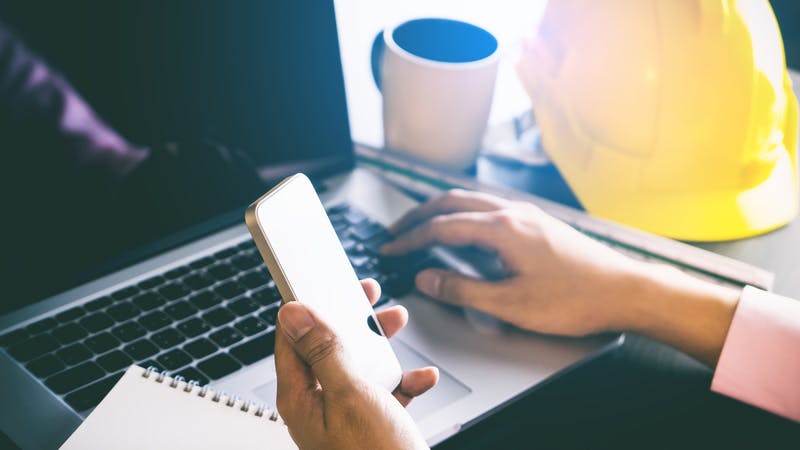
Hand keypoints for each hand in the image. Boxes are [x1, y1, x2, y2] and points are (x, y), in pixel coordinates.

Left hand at [275, 278, 437, 449]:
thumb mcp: (350, 394)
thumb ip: (323, 351)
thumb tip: (295, 314)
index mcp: (301, 398)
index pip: (291, 339)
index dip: (306, 307)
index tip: (318, 280)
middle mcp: (320, 406)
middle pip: (329, 348)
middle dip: (350, 319)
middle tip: (365, 294)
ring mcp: (347, 417)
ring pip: (359, 366)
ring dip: (380, 345)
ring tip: (397, 322)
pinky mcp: (374, 426)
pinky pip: (386, 392)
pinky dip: (405, 381)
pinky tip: (421, 377)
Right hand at [381, 190, 740, 365]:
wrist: (625, 291)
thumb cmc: (575, 299)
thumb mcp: (511, 305)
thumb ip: (462, 291)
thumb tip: (427, 279)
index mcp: (502, 229)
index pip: (441, 227)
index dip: (409, 238)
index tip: (389, 248)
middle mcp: (512, 213)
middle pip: (451, 202)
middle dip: (418, 215)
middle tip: (395, 230)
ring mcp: (526, 215)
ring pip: (471, 200)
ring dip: (440, 211)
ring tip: (421, 226)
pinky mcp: (537, 223)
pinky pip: (488, 207)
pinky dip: (463, 213)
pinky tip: (464, 229)